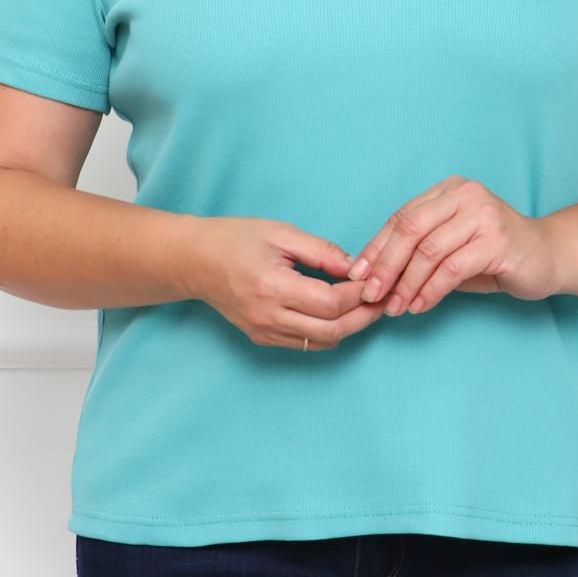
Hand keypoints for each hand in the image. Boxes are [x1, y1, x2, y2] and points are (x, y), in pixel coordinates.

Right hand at [188, 216, 387, 349]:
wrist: (194, 261)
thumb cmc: (235, 239)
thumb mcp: (280, 232)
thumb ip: (321, 251)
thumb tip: (356, 267)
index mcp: (273, 286)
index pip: (331, 303)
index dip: (360, 295)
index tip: (376, 281)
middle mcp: (268, 316)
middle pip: (332, 330)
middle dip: (363, 317)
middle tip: (383, 300)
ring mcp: (264, 332)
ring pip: (321, 342)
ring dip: (349, 327)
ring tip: (366, 307)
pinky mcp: (262, 338)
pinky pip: (305, 344)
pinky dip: (328, 332)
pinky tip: (338, 314)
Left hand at [345, 176, 564, 314]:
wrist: (549, 256)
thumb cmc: (495, 253)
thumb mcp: (451, 247)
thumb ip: (418, 252)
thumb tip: (373, 275)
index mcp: (448, 190)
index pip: (401, 217)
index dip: (376, 247)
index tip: (357, 274)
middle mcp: (465, 194)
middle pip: (410, 229)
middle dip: (385, 265)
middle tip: (371, 294)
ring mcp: (483, 215)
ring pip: (429, 251)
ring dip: (406, 283)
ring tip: (395, 307)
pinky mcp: (497, 240)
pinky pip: (452, 269)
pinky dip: (431, 290)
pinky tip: (420, 306)